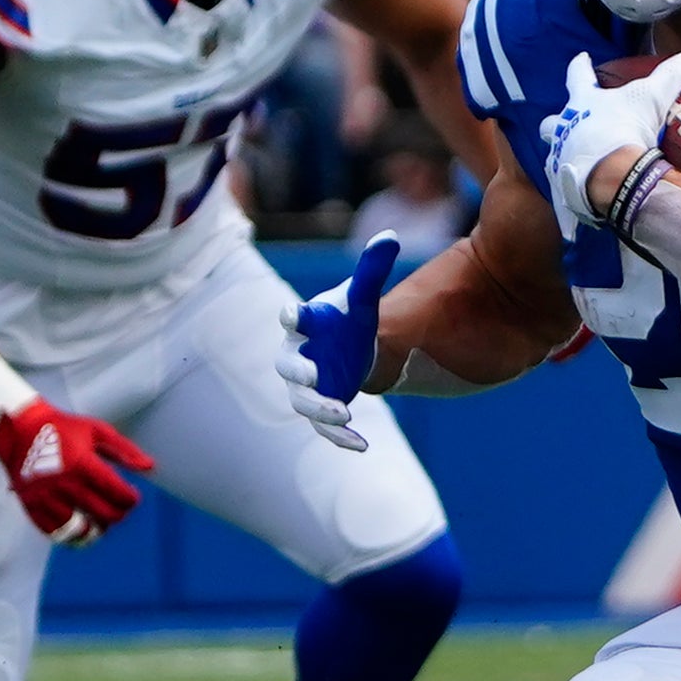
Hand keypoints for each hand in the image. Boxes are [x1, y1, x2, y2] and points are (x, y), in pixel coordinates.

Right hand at [0, 400, 153, 545]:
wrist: (19, 429)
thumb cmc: (64, 428)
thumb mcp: (97, 431)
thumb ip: (125, 450)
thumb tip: (150, 468)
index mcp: (83, 464)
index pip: (118, 494)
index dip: (131, 500)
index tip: (132, 497)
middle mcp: (65, 483)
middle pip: (104, 514)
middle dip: (118, 515)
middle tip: (119, 509)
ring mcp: (46, 497)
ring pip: (80, 530)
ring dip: (96, 530)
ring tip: (101, 524)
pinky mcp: (31, 506)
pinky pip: (55, 533)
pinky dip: (72, 536)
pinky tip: (81, 529)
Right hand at [278, 233, 400, 450]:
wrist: (350, 349)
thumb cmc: (348, 320)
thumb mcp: (362, 297)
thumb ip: (371, 270)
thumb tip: (391, 236)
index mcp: (305, 324)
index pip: (293, 318)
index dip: (292, 315)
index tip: (292, 313)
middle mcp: (298, 357)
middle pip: (289, 367)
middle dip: (300, 372)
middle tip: (315, 376)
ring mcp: (306, 386)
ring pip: (302, 402)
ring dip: (319, 409)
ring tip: (343, 412)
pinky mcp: (320, 408)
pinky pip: (323, 427)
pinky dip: (339, 436)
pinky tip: (361, 444)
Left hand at [540, 49, 680, 226]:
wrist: (613, 176)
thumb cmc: (626, 129)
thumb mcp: (653, 97)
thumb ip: (673, 76)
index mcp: (582, 103)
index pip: (577, 76)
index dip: (580, 66)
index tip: (581, 58)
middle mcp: (564, 130)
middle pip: (552, 123)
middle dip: (557, 123)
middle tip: (570, 125)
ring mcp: (561, 160)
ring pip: (554, 157)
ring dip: (564, 157)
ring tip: (579, 163)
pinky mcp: (564, 189)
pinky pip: (565, 193)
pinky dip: (572, 195)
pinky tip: (581, 200)